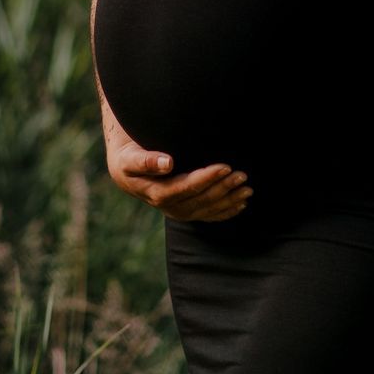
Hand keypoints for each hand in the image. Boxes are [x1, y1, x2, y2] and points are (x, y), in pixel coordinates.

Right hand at [105, 126, 252, 222]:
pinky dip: (226, 211)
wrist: (126, 171)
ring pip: (208, 209)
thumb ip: (145, 160)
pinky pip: (208, 215)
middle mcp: (169, 207)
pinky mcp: (186, 211)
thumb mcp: (129, 158)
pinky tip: (241, 204)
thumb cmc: (128, 159)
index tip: (224, 166)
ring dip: (229, 200)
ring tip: (247, 189)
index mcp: (157, 194)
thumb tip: (167, 163)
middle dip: (223, 188)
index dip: (206, 178)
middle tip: (242, 175)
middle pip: (200, 200)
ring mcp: (179, 211)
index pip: (186, 187)